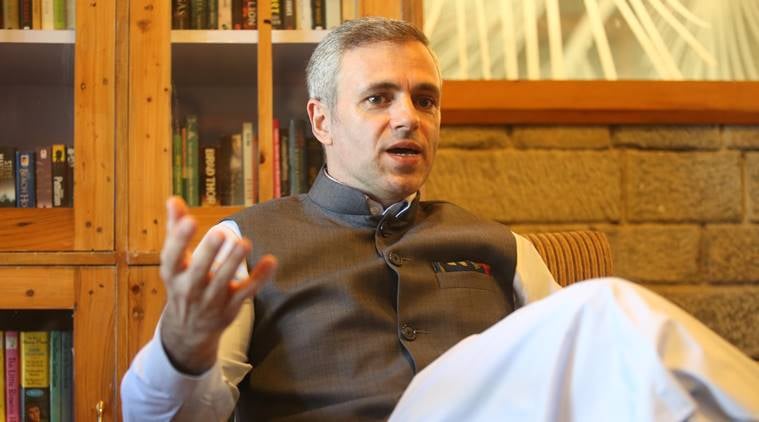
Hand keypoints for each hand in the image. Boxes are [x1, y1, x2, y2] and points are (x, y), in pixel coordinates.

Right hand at [158, 197, 276, 374]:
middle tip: (220, 232)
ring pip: (222, 282)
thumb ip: (175, 230)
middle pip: (198, 272)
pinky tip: (271, 261)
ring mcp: (210, 300)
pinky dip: (259, 278)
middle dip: (209, 253)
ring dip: (233, 263)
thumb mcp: (175, 261)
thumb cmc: (183, 283)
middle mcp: (189, 289)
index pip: (171, 257)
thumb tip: (173, 199)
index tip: (189, 220)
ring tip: (244, 242)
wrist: (188, 330)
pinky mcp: (230, 307)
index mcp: (173, 274)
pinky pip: (246, 292)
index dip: (179, 240)